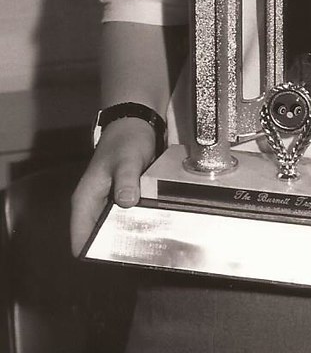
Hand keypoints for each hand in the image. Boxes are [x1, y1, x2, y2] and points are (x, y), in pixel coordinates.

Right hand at [70, 117, 156, 256]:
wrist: (136, 123)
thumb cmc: (126, 141)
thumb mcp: (127, 159)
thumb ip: (126, 180)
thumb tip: (126, 203)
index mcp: (84, 202)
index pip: (80, 241)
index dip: (95, 255)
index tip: (118, 262)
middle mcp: (92, 208)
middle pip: (99, 241)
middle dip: (117, 249)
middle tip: (142, 256)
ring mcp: (107, 206)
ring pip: (114, 232)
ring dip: (130, 238)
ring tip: (152, 246)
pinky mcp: (122, 202)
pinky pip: (126, 221)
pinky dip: (138, 225)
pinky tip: (155, 230)